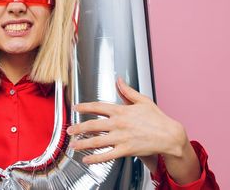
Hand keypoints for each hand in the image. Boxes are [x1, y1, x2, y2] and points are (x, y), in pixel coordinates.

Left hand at [66, 77, 187, 163]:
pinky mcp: (126, 150)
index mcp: (121, 110)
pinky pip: (107, 155)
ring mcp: (122, 137)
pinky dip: (95, 158)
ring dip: (82, 143)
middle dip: (78, 128)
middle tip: (69, 130)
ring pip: (97, 141)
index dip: (84, 107)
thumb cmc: (157, 119)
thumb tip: (119, 80)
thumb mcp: (143, 100)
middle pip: (93, 125)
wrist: (170, 136)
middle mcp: (119, 124)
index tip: (76, 108)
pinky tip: (87, 159)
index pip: (98, 106)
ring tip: (73, 145)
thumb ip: (127, 91)